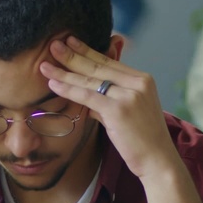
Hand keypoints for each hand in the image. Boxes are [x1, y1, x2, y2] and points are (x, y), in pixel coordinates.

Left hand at [43, 36, 177, 181]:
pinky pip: (87, 96)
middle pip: (98, 66)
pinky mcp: (119, 110)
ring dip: (64, 71)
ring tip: (45, 65)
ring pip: (90, 80)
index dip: (88, 51)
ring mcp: (129, 95)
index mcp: (142, 79)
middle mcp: (138, 83)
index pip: (109, 62)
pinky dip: (68, 89)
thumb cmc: (142, 139)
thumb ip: (109, 100)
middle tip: (53, 45)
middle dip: (72, 55)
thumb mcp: (130, 111)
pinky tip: (53, 84)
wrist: (158, 160)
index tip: (70, 42)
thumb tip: (86, 96)